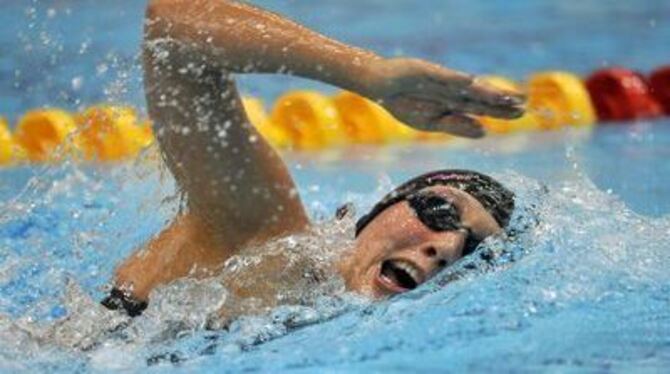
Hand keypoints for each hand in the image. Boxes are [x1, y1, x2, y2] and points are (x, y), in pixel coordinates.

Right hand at [364, 58, 525, 137]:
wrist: (380, 87)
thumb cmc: (405, 103)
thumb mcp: (432, 122)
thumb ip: (457, 126)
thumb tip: (484, 132)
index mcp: (454, 104)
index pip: (483, 108)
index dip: (501, 110)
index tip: (522, 113)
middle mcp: (452, 91)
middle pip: (481, 97)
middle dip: (501, 100)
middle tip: (525, 103)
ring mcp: (440, 81)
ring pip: (467, 87)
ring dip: (485, 90)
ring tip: (505, 94)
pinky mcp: (425, 72)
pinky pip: (441, 77)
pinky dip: (455, 80)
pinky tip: (471, 82)